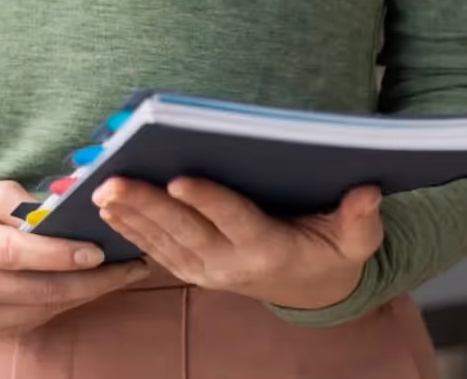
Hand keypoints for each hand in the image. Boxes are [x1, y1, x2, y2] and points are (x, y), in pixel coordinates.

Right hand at [0, 178, 153, 335]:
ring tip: (123, 271)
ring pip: (41, 309)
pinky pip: (34, 318)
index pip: (12, 253)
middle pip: (34, 290)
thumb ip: (23, 203)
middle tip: (131, 264)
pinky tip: (93, 284)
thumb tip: (71, 213)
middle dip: (89, 280)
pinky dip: (67, 301)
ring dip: (87, 293)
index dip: (56, 254)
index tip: (97, 249)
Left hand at [92, 176, 383, 310]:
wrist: (311, 289)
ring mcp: (208, 269)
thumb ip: (360, 219)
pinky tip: (106, 209)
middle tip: (113, 181)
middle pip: (183, 230)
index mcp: (267, 249)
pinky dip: (129, 230)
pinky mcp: (193, 269)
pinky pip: (155, 251)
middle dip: (146, 205)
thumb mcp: (355, 242)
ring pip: (162, 241)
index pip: (232, 220)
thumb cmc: (330, 252)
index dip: (206, 199)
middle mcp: (231, 263)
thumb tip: (367, 190)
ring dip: (129, 217)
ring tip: (99, 190)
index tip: (179, 177)